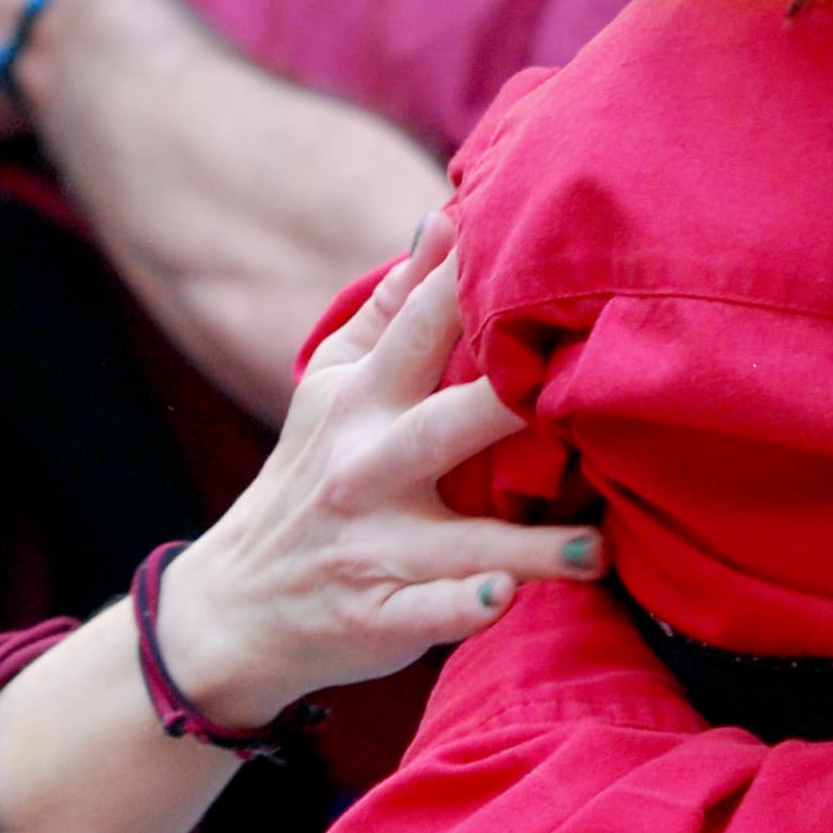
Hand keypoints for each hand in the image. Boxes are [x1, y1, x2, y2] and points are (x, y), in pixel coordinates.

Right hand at [149, 222, 590, 730]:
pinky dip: (460, 610)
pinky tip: (503, 601)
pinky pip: (424, 615)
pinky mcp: (376, 616)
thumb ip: (393, 307)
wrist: (234, 607)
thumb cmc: (312, 475)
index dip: (475, 284)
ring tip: (598, 546)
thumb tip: (443, 216)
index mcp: (361, 398)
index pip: (423, 328)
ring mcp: (371, 546)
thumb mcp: (334, 385)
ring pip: (459, 540)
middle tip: (592, 386)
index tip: (547, 245)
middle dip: (511, 404)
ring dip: (528, 546)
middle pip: (447, 425)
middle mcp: (364, 467)